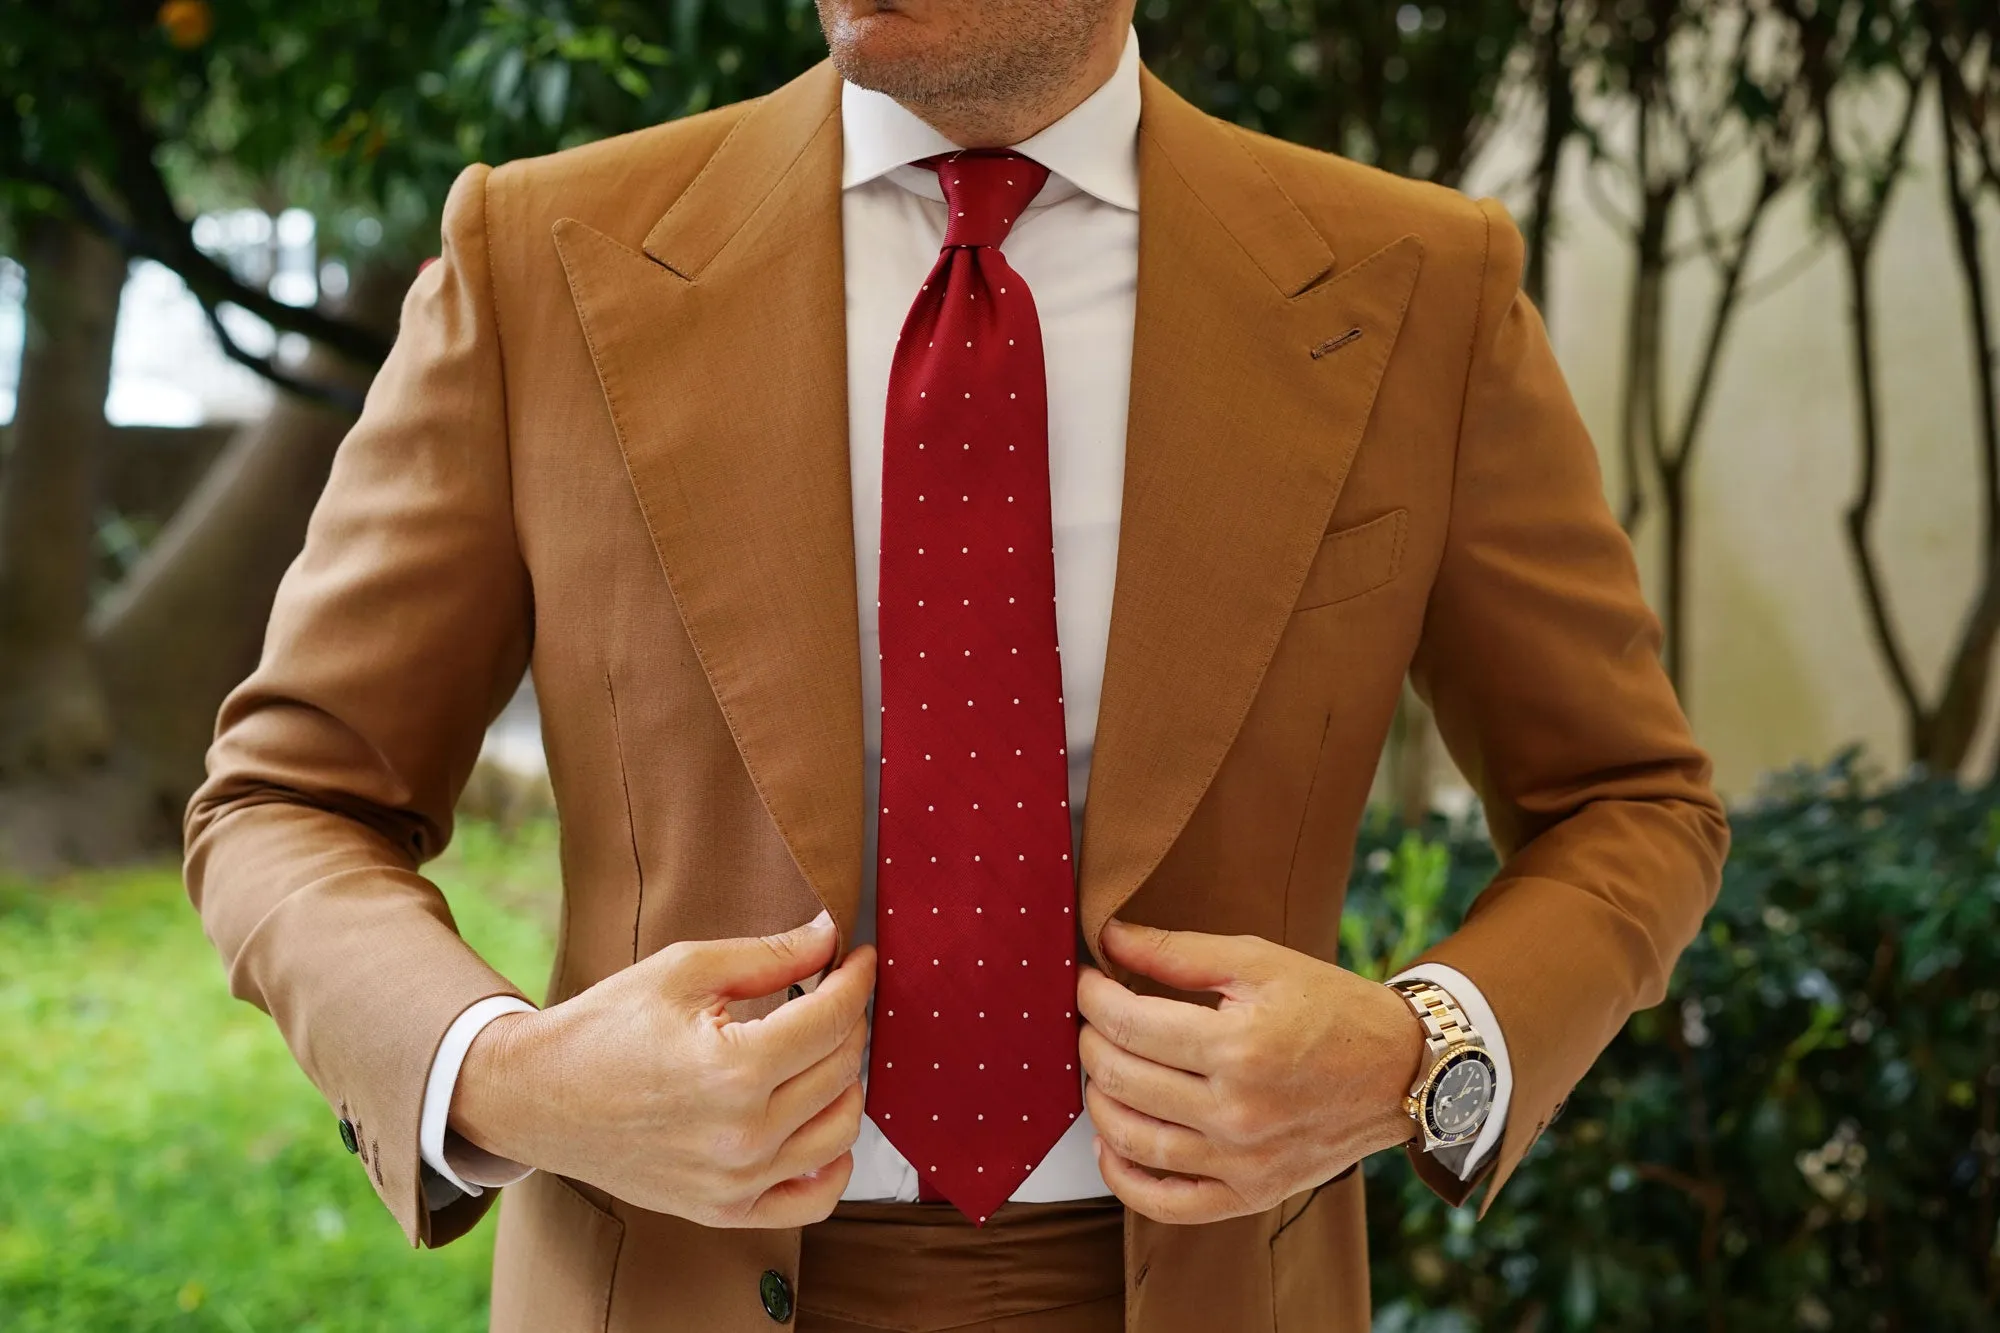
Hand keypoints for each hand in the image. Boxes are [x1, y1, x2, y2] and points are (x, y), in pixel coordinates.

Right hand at [451, 909, 875, 1227]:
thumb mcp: (685, 970)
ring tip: (822, 1049)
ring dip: (847, 1081)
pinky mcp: (724, 1211)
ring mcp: (736, 1183)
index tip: (859, 957)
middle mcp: (743, 1136)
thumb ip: (769, 955)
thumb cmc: (605, 1027)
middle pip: (842, 1070)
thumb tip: (830, 937)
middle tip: (832, 992)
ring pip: (841, 1131)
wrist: (537, 1098)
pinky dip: (834, 1161)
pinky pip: (813, 1199)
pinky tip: (820, 1121)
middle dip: (848, 1020)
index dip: (856, 979)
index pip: (832, 1019)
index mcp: (733, 1070)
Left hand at [1076, 917, 1424, 1223]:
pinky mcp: (1250, 1194)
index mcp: (1238, 1045)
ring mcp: (1242, 1160)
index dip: (1092, 996)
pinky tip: (1109, 1144)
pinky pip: (1166, 1204)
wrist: (1400, 1071)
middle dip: (1088, 1039)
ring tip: (1098, 1068)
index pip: (1128, 1023)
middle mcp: (1237, 1111)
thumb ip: (1179, 951)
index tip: (1086, 979)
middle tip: (1091, 1017)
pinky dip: (1123, 1179)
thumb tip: (1108, 938)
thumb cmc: (1331, 1008)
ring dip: (1096, 1100)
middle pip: (1120, 1077)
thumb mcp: (1260, 961)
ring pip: (1132, 1140)